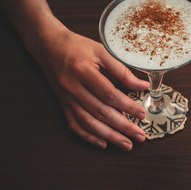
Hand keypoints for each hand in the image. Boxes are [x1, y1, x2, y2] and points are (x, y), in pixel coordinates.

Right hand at [34, 23, 148, 150]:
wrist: (48, 45)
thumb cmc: (76, 46)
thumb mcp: (101, 51)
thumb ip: (122, 70)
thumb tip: (142, 85)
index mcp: (83, 71)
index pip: (109, 94)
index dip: (127, 106)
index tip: (141, 114)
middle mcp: (72, 87)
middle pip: (100, 112)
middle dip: (122, 127)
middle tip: (139, 137)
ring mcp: (66, 98)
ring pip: (88, 122)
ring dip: (109, 136)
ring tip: (126, 145)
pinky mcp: (62, 104)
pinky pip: (74, 124)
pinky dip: (88, 136)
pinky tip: (103, 143)